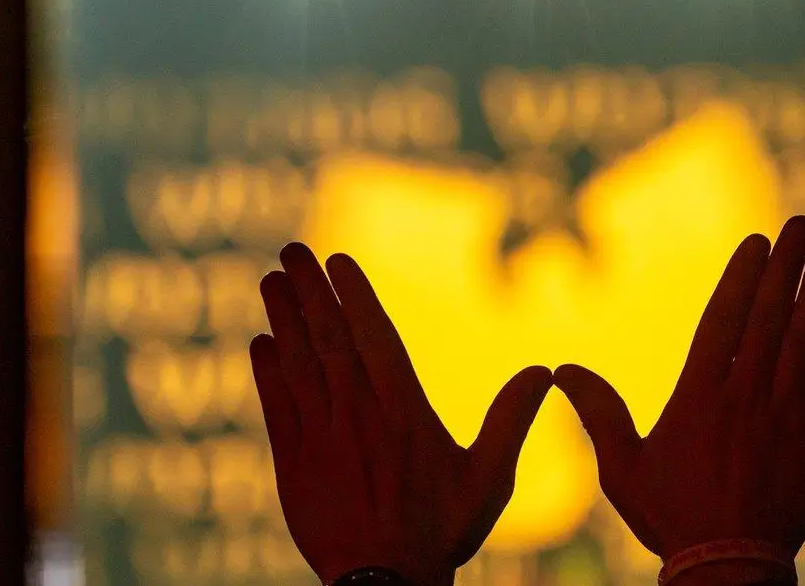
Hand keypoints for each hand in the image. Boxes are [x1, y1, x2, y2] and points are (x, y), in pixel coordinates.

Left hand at [250, 243, 551, 584]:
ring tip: (270, 280)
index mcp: (405, 412)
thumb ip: (511, 420)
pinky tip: (260, 343)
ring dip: (283, 319)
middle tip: (291, 251)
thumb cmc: (442, 530)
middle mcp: (358, 416)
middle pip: (329, 340)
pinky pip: (275, 406)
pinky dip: (266, 372)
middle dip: (309, 291)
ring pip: (298, 364)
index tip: (337, 261)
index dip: (354, 295)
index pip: (375, 337)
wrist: (384, 584)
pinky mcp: (292, 464)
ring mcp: (321, 438)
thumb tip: (544, 371)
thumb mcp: (490, 478)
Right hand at [553, 216, 804, 566]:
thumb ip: (598, 413)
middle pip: (770, 317)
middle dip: (787, 265)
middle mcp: (746, 396)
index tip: (756, 241)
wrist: (730, 568)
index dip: (742, 276)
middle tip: (802, 224)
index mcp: (699, 397)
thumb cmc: (670, 516)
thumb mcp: (622, 467)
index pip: (724, 320)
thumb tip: (561, 371)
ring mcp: (786, 416)